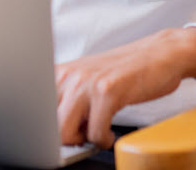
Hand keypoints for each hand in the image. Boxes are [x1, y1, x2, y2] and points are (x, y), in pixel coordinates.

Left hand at [55, 27, 195, 148]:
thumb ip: (67, 96)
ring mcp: (87, 82)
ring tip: (97, 133)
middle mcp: (68, 75)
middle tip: (84, 135)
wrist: (159, 54)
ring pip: (66, 131)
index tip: (59, 134)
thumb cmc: (124, 71)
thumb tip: (52, 128)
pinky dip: (103, 140)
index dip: (47, 127)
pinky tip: (110, 133)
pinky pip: (95, 133)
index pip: (36, 108)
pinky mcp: (108, 91)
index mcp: (59, 72)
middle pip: (47, 124)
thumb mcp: (87, 79)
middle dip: (66, 138)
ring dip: (83, 140)